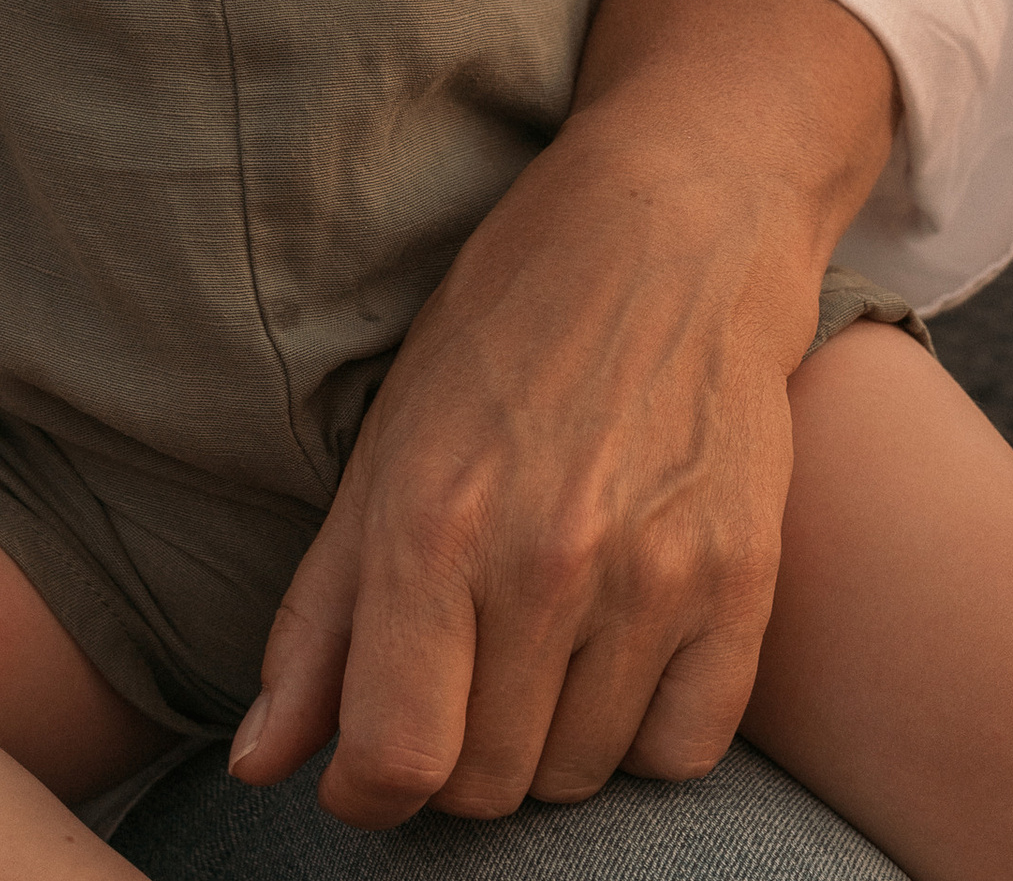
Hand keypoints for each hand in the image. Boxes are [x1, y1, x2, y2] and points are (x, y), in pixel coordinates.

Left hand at [227, 0, 894, 828]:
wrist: (676, 226)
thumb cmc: (509, 326)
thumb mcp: (387, 444)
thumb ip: (322, 617)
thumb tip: (265, 761)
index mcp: (432, 524)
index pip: (396, 762)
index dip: (368, 785)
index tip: (374, 752)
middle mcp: (545, 561)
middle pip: (488, 786)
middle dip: (458, 753)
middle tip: (465, 667)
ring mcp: (656, 574)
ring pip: (582, 776)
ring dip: (550, 738)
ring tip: (545, 634)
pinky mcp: (746, 578)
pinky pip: (682, 751)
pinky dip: (645, 728)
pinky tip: (622, 644)